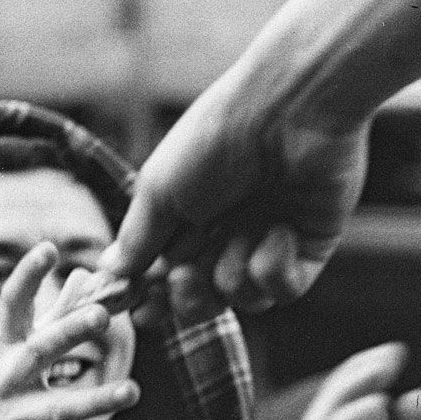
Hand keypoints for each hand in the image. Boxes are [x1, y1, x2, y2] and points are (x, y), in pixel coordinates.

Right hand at [0, 242, 143, 419]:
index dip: (29, 275)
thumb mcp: (18, 350)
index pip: (14, 305)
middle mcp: (10, 377)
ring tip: (132, 391)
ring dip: (98, 398)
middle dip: (69, 332)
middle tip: (102, 314)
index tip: (50, 248)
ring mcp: (20, 415)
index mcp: (8, 347)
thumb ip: (56, 312)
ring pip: (63, 405)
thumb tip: (83, 272)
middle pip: (42, 350)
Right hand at [106, 66, 370, 312]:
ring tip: (243, 232)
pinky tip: (279, 230)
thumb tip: (111, 271)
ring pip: (245, 300)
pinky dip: (274, 267)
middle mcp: (230, 231)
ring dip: (235, 273)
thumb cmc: (216, 137)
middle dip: (191, 297)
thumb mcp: (161, 188)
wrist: (289, 109)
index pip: (169, 277)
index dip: (157, 299)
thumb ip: (138, 237)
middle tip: (187, 275)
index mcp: (191, 216)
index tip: (143, 310)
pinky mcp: (310, 248)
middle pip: (205, 300)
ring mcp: (270, 241)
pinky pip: (285, 291)